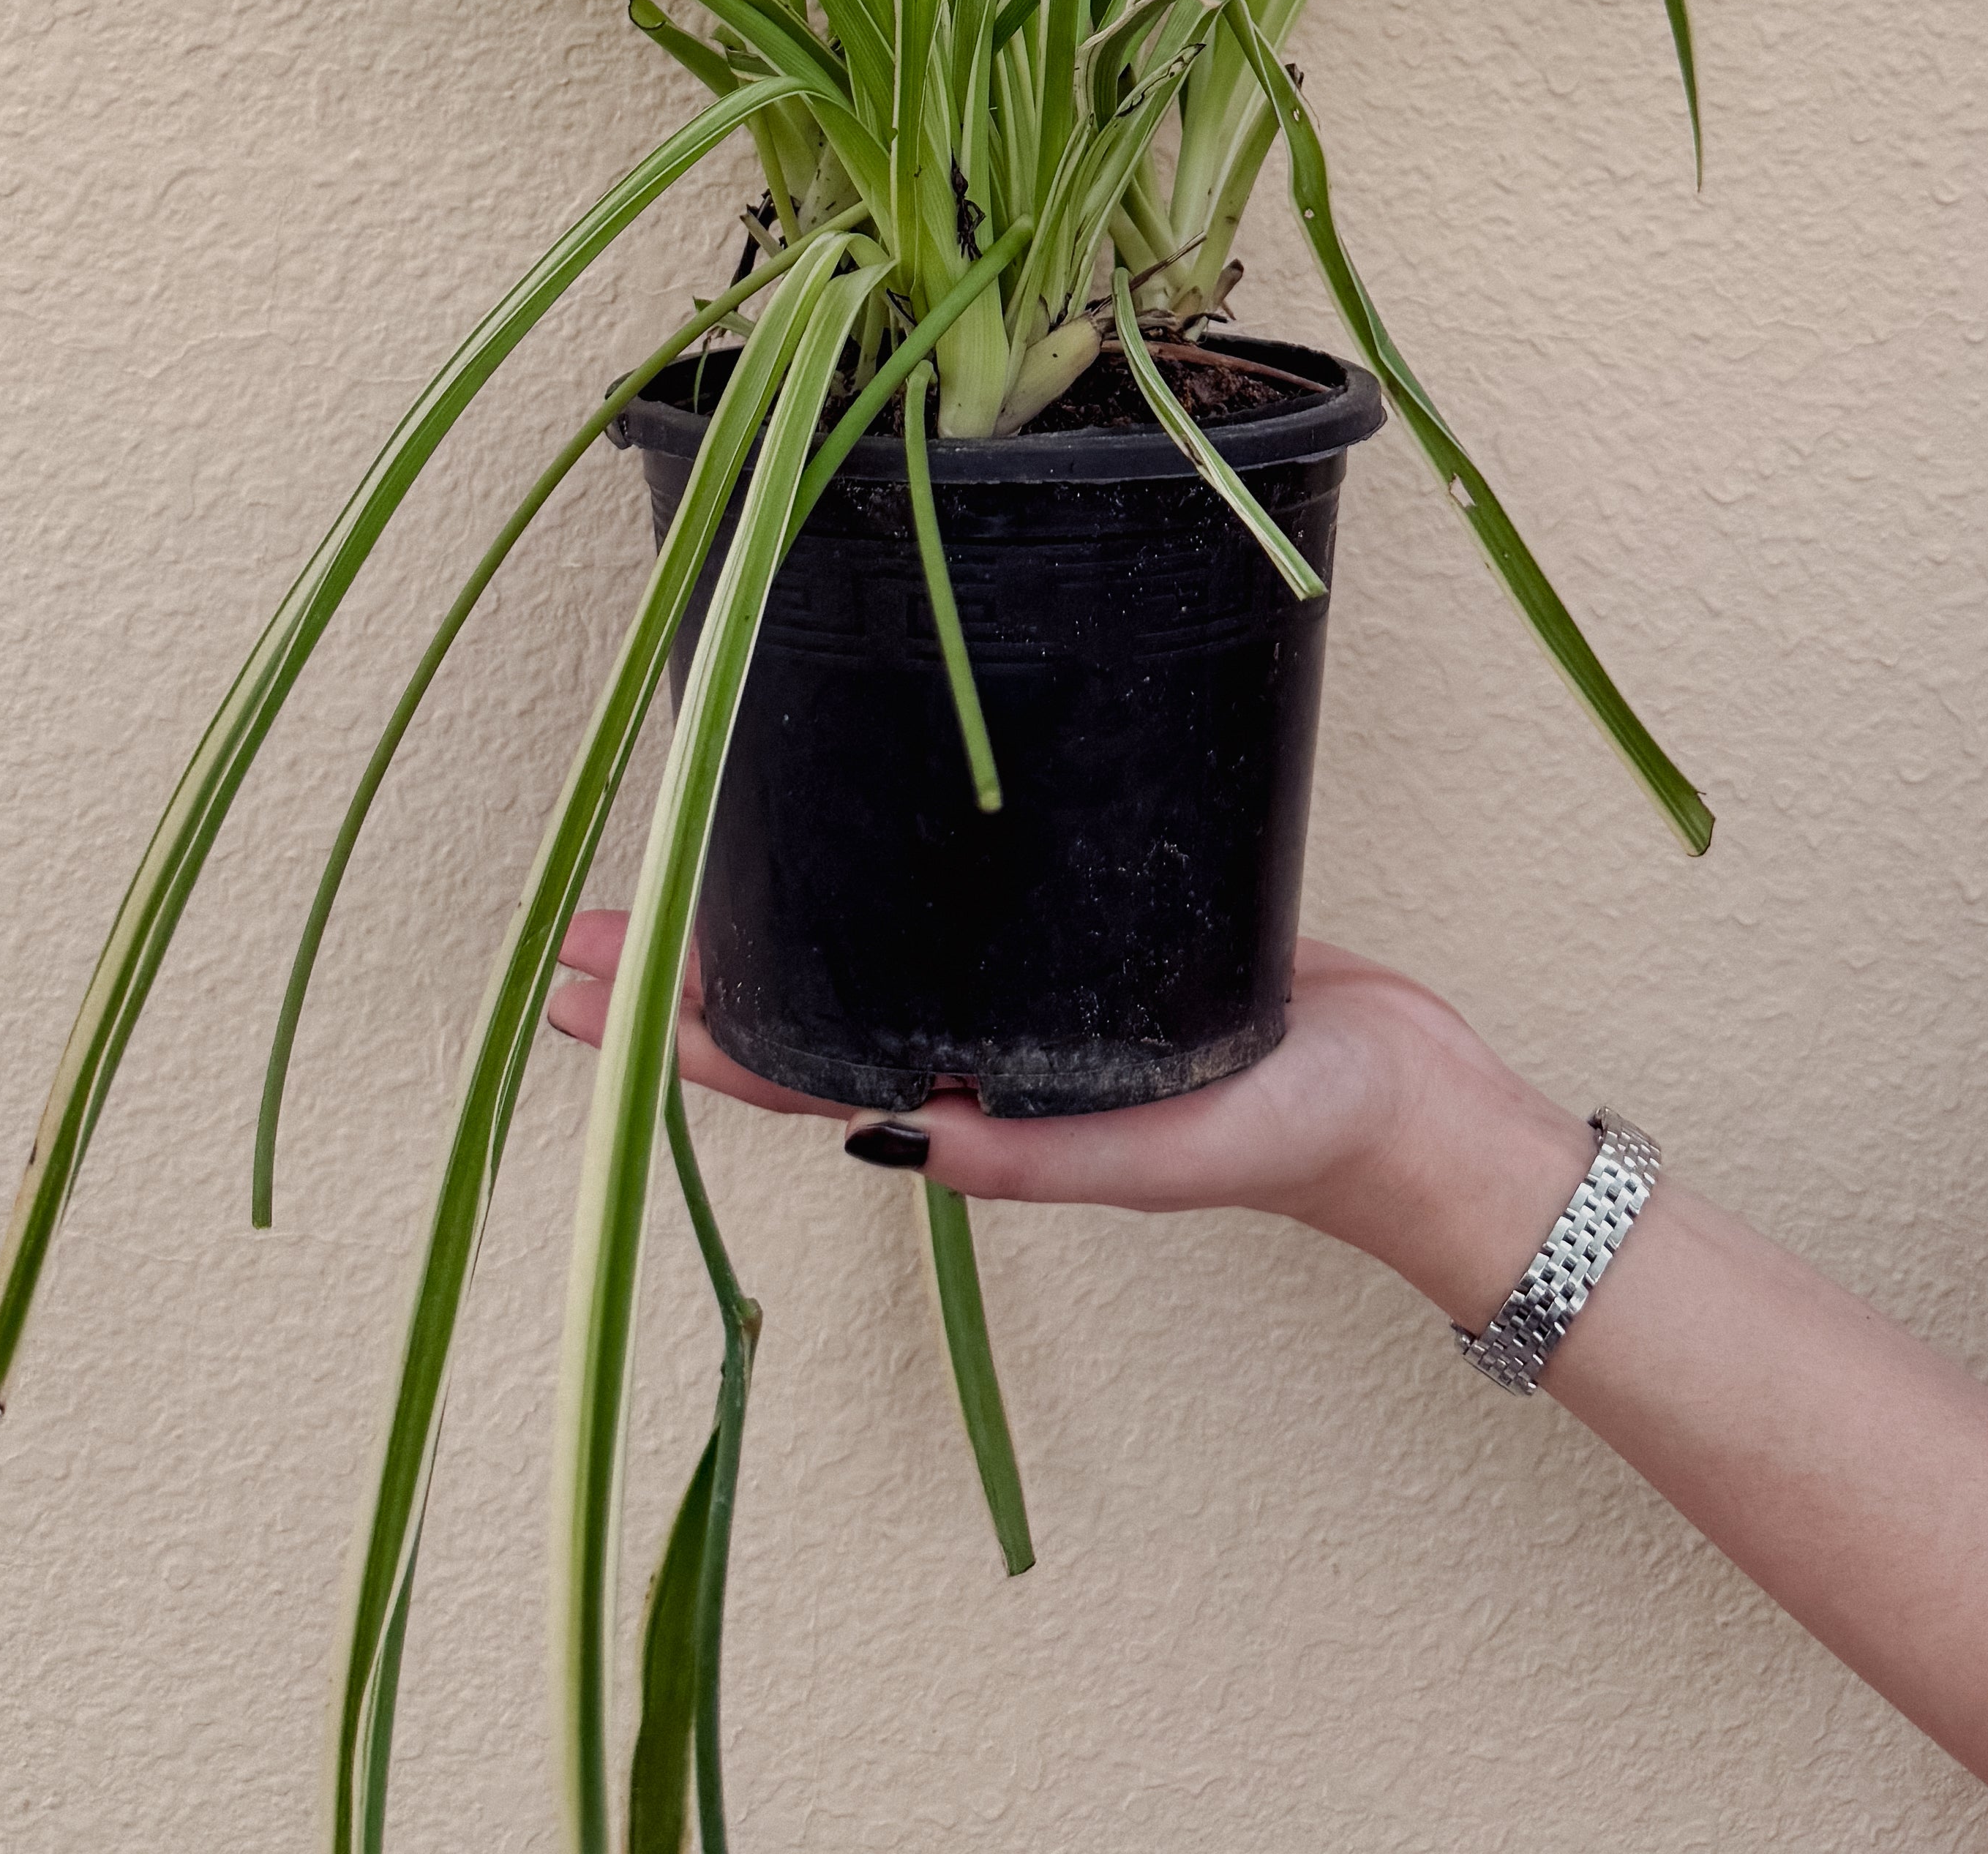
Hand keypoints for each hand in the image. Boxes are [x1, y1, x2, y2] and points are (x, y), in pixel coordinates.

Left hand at [545, 912, 1592, 1323]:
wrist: (1409, 1102)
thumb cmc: (1296, 1133)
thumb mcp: (1166, 1145)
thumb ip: (1040, 1155)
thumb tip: (894, 1140)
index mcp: (979, 1109)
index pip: (792, 1066)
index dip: (680, 1029)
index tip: (578, 989)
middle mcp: (984, 1052)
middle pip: (802, 1007)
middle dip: (688, 971)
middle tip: (581, 922)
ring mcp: (1030, 996)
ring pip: (865, 954)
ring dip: (768, 922)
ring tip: (680, 866)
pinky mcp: (1091, 933)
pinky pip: (954, 909)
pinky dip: (880, 882)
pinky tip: (852, 831)